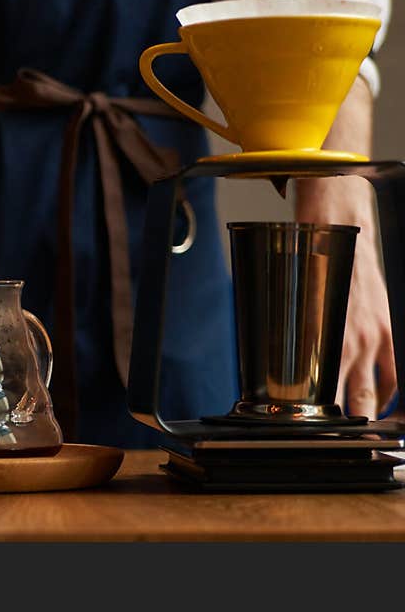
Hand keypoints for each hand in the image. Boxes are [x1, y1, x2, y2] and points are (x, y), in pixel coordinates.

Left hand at [296, 176, 395, 418]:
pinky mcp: (387, 327)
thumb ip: (286, 334)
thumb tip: (274, 364)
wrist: (334, 221)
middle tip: (333, 444)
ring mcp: (374, 336)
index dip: (317, 421)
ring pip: (377, 394)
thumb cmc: (301, 261)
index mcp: (323, 338)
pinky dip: (387, 394)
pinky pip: (393, 373)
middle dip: (345, 427)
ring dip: (369, 416)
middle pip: (355, 403)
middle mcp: (353, 341)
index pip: (322, 394)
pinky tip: (378, 405)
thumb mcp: (284, 301)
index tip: (306, 436)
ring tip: (359, 438)